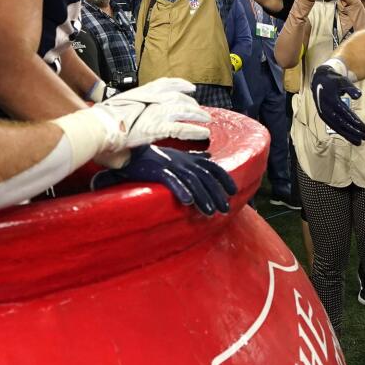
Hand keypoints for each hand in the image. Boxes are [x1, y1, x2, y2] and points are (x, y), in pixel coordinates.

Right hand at [89, 77, 211, 152]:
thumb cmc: (103, 120)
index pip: (165, 83)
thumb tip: (130, 126)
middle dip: (192, 103)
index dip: (180, 84)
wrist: (99, 125)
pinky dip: (195, 131)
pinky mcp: (158, 127)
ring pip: (184, 110)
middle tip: (200, 110)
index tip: (190, 87)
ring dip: (198, 115)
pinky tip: (203, 133)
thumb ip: (128, 114)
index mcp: (142, 91)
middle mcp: (151, 98)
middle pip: (178, 97)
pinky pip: (182, 128)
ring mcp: (156, 112)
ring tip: (207, 120)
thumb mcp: (118, 109)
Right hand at [92, 145, 237, 215]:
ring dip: (203, 197)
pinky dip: (181, 190)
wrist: (131, 152)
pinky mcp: (158, 171)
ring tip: (210, 213)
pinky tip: (188, 202)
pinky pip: (172, 180)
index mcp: (188, 158)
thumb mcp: (177, 154)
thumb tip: (209, 154)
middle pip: (205, 177)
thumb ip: (193, 156)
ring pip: (192, 181)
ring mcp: (171, 165)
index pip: (212, 167)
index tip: (233, 191)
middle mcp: (183, 161)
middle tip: (224, 209)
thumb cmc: (154, 155)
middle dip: (216, 194)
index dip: (224, 178)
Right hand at [310, 60, 364, 144]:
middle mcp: (326, 109)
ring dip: (349, 135)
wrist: (319, 81)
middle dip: (354, 131)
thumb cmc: (333, 80)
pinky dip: (343, 133)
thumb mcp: (342, 80)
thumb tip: (359, 96)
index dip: (355, 121)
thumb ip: (350, 88)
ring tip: (359, 142)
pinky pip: (334, 127)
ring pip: (337, 128)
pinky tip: (351, 137)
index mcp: (331, 100)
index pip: (345, 113)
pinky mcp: (325, 117)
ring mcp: (324, 114)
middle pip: (342, 123)